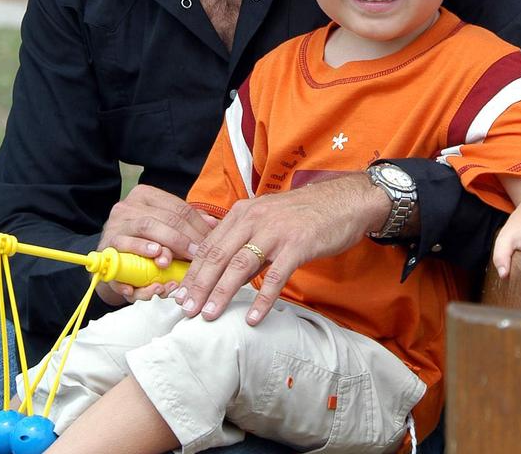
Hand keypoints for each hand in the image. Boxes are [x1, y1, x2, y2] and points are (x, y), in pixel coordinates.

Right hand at [94, 184, 216, 303]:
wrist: (115, 262)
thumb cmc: (145, 242)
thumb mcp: (166, 228)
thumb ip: (188, 224)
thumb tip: (214, 225)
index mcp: (145, 196)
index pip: (177, 208)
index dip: (197, 226)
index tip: (209, 244)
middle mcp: (127, 207)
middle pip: (162, 219)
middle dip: (182, 239)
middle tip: (196, 256)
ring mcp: (114, 227)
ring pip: (143, 230)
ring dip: (159, 247)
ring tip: (169, 261)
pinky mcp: (104, 251)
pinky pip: (121, 260)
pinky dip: (136, 274)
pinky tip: (150, 284)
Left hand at [174, 172, 389, 323]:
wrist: (342, 202)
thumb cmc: (302, 215)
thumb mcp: (266, 219)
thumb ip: (244, 240)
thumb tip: (221, 270)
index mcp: (242, 213)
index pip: (209, 245)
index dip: (192, 271)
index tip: (178, 295)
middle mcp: (254, 219)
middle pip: (218, 256)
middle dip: (199, 285)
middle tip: (185, 310)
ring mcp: (275, 232)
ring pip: (240, 265)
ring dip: (222, 293)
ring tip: (209, 315)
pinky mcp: (297, 245)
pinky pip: (275, 276)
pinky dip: (263, 299)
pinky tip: (253, 318)